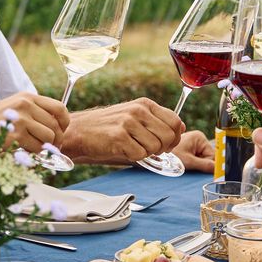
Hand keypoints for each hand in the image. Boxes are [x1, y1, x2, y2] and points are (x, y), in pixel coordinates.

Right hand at [0, 92, 70, 154]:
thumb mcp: (13, 109)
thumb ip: (32, 114)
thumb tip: (56, 128)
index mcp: (26, 97)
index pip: (59, 107)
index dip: (65, 122)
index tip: (61, 132)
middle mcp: (25, 105)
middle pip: (55, 125)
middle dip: (56, 140)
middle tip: (50, 149)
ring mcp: (20, 119)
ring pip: (49, 138)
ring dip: (44, 148)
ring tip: (34, 150)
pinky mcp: (15, 134)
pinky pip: (37, 148)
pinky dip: (34, 154)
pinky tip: (24, 152)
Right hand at [62, 98, 183, 164]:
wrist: (80, 131)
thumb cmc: (109, 127)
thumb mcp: (134, 116)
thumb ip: (157, 120)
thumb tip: (182, 128)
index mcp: (145, 104)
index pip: (175, 121)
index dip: (175, 137)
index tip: (166, 145)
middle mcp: (138, 110)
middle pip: (169, 136)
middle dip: (163, 148)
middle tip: (149, 149)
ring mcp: (128, 122)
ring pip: (155, 147)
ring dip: (146, 153)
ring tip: (132, 147)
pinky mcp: (118, 137)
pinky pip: (139, 155)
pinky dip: (133, 157)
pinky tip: (123, 150)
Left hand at [172, 129, 213, 172]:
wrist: (155, 156)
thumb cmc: (170, 156)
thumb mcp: (188, 162)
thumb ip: (204, 165)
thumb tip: (217, 169)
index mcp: (199, 138)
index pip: (212, 154)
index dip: (208, 164)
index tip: (204, 170)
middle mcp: (198, 139)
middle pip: (208, 157)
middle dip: (201, 164)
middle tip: (190, 166)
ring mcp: (194, 144)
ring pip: (203, 159)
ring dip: (196, 164)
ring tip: (185, 164)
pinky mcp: (189, 149)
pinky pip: (197, 159)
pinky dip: (192, 163)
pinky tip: (185, 163)